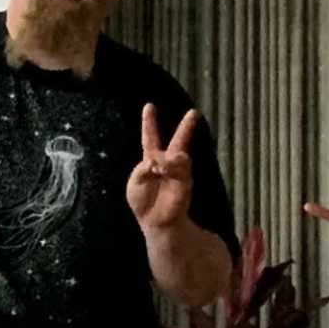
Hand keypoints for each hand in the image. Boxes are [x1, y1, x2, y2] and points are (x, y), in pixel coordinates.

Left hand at [125, 104, 203, 233]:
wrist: (154, 221)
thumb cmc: (143, 201)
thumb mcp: (134, 182)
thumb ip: (141, 169)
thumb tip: (155, 160)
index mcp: (151, 160)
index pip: (150, 137)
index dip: (149, 122)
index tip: (149, 106)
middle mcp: (167, 163)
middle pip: (179, 141)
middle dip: (186, 127)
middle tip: (194, 112)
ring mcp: (178, 172)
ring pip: (179, 156)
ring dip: (168, 159)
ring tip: (157, 166)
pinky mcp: (185, 182)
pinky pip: (180, 170)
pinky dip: (170, 168)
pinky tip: (161, 170)